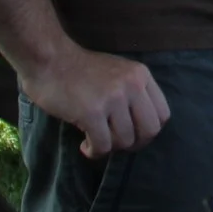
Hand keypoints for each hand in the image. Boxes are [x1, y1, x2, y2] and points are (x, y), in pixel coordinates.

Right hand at [18, 45, 169, 158]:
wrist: (49, 60)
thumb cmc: (80, 69)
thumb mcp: (118, 72)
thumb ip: (133, 93)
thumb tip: (141, 128)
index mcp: (141, 75)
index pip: (162, 114)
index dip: (148, 130)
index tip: (132, 133)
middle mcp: (132, 85)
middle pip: (150, 131)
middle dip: (133, 144)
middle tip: (115, 142)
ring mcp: (113, 98)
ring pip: (125, 141)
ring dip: (109, 147)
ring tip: (94, 140)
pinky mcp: (92, 112)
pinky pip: (103, 145)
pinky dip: (94, 151)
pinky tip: (84, 145)